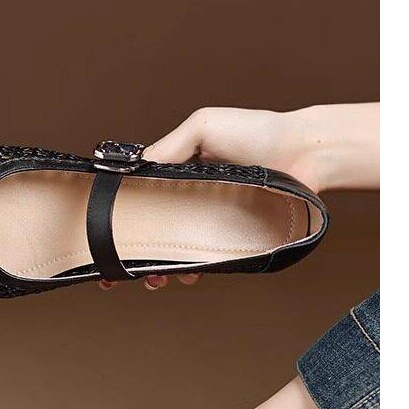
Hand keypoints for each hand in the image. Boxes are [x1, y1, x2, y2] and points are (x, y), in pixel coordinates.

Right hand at [99, 103, 378, 291]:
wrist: (303, 152)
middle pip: (156, 234)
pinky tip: (190, 275)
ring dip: (160, 270)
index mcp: (181, 175)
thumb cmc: (256, 132)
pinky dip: (194, 270)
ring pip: (178, 253)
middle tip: (124, 276)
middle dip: (137, 257)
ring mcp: (213, 222)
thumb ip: (167, 149)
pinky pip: (208, 260)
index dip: (124, 223)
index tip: (104, 242)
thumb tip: (135, 171)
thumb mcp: (202, 128)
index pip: (144, 202)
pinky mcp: (233, 238)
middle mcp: (194, 201)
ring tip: (155, 280)